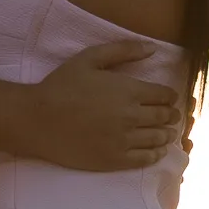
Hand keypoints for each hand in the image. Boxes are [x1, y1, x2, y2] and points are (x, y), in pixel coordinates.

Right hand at [22, 41, 182, 171]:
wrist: (37, 119)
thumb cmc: (61, 85)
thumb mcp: (90, 58)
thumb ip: (123, 50)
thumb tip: (153, 48)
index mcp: (130, 90)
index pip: (165, 95)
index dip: (169, 96)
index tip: (167, 98)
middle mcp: (132, 116)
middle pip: (165, 117)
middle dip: (171, 115)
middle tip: (169, 115)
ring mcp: (124, 140)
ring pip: (159, 138)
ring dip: (167, 134)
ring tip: (165, 133)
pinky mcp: (115, 159)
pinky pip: (146, 158)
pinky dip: (156, 154)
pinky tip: (156, 150)